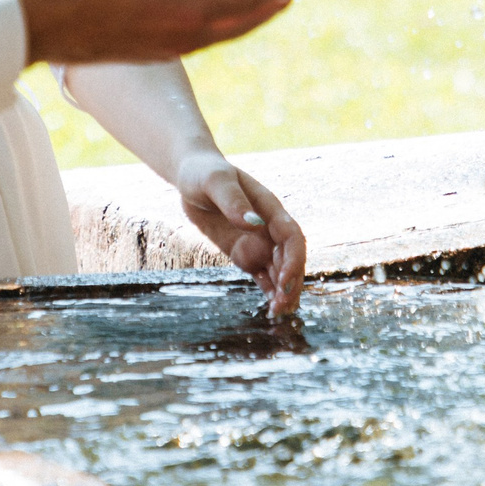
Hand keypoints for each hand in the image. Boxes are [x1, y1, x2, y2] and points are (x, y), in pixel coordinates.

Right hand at [16, 0, 294, 66]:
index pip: (246, 2)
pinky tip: (221, 12)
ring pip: (222, 34)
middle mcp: (185, 39)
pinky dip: (223, 24)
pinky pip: (201, 38)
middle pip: (241, 24)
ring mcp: (167, 50)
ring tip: (268, 0)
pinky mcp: (151, 52)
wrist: (45, 22)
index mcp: (188, 12)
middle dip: (270, 5)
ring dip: (248, 17)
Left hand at [174, 154, 306, 316]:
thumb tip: (253, 223)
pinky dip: (268, 290)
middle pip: (290, 258)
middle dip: (290, 282)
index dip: (293, 259)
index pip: (291, 236)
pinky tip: (270, 307)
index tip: (284, 280)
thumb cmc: (204, 172)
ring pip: (279, 270)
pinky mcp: (245, 252)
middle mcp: (269, 227)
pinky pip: (262, 274)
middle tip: (280, 306)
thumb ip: (233, 200)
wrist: (191, 176)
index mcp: (269, 208)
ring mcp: (258, 241)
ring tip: (278, 313)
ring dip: (282, 291)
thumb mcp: (215, 181)